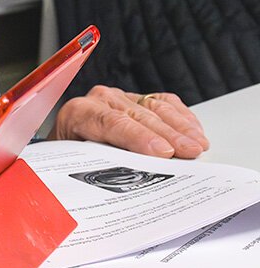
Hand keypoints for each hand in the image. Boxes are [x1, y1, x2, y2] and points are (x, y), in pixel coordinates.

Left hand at [53, 86, 209, 158]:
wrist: (68, 142)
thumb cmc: (74, 154)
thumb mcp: (79, 161)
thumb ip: (102, 161)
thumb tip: (132, 171)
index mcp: (78, 113)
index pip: (112, 122)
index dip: (140, 137)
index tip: (163, 152)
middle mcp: (100, 99)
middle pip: (139, 116)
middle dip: (168, 135)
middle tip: (190, 152)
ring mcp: (120, 96)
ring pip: (155, 106)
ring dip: (181, 127)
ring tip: (198, 145)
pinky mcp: (137, 97)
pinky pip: (164, 101)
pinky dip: (182, 117)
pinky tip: (194, 131)